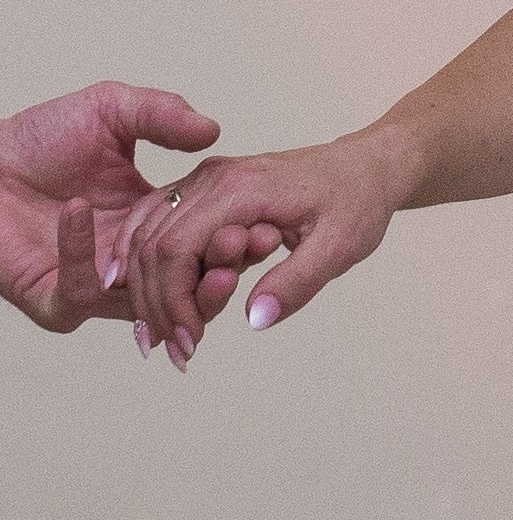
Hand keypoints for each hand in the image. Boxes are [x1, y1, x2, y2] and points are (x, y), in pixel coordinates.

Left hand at [0, 82, 278, 334]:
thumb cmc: (37, 138)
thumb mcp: (112, 110)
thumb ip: (162, 114)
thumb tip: (213, 129)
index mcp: (154, 223)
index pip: (208, 244)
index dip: (240, 240)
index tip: (269, 226)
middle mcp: (130, 262)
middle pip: (190, 289)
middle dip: (222, 274)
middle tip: (245, 248)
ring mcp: (95, 287)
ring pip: (147, 308)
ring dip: (176, 283)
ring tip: (199, 251)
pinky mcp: (54, 300)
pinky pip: (82, 292)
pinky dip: (84, 255)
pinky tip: (79, 211)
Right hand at [121, 130, 410, 370]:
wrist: (363, 168)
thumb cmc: (356, 202)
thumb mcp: (341, 246)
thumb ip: (297, 281)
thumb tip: (255, 318)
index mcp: (240, 190)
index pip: (176, 250)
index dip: (173, 303)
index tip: (188, 343)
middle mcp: (211, 179)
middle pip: (152, 247)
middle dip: (157, 306)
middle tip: (175, 351)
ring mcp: (203, 181)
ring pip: (145, 236)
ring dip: (146, 290)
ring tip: (165, 338)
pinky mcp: (203, 190)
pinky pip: (154, 224)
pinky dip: (142, 262)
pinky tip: (146, 300)